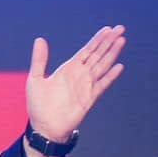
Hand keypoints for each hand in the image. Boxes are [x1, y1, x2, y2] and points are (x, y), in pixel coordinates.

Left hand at [27, 24, 125, 141]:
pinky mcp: (89, 99)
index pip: (87, 50)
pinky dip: (110, 76)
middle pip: (98, 55)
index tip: (107, 29)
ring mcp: (86, 86)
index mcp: (68, 69)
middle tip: (120, 28)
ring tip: (122, 41)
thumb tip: (40, 39)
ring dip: (112, 54)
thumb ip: (39, 59)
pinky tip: (119, 67)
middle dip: (109, 42)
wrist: (44, 127)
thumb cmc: (38, 105)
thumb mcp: (35, 78)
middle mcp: (80, 75)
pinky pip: (102, 85)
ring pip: (102, 66)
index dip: (97, 40)